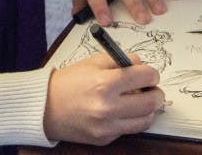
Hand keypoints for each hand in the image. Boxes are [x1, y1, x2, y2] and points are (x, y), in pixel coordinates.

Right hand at [43, 53, 165, 144]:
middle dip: (156, 93)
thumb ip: (120, 61)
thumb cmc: (68, 82)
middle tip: (152, 89)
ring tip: (140, 101)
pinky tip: (122, 111)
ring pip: (145, 121)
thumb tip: (142, 66)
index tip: (150, 74)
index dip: (152, 73)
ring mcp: (106, 127)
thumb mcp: (93, 62)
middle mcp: (107, 108)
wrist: (45, 107)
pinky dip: (130, 120)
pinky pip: (128, 130)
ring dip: (148, 110)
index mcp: (105, 84)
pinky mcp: (104, 139)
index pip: (145, 77)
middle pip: (151, 102)